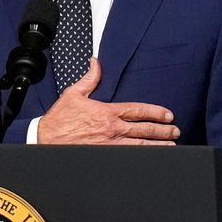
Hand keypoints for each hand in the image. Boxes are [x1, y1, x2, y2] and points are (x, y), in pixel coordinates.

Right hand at [37, 57, 179, 144]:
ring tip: (172, 145)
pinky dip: (143, 157)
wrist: (45, 140)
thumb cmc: (59, 120)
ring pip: (140, 145)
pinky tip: (153, 157)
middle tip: (175, 130)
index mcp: (106, 112)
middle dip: (163, 130)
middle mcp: (111, 129)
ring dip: (158, 145)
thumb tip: (96, 63)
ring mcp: (109, 145)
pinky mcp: (104, 155)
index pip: (138, 111)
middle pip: (144, 129)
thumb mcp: (73, 94)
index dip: (156, 112)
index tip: (168, 115)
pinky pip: (129, 156)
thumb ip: (90, 79)